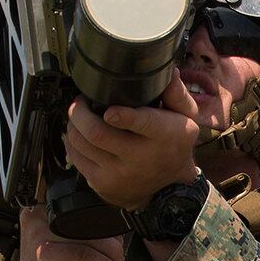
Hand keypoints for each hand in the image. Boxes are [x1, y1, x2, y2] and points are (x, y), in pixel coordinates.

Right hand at [8, 203, 124, 260]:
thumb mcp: (72, 245)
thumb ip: (88, 231)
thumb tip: (118, 228)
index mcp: (44, 210)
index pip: (85, 208)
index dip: (106, 226)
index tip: (114, 242)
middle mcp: (38, 218)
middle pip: (90, 222)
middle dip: (112, 244)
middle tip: (116, 260)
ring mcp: (40, 236)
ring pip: (90, 238)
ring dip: (110, 256)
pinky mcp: (45, 255)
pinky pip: (83, 255)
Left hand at [63, 75, 201, 208]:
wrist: (169, 187)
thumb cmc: (174, 144)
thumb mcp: (186, 118)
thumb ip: (177, 94)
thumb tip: (170, 73)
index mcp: (164, 135)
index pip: (143, 124)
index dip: (123, 116)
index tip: (110, 111)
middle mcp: (141, 158)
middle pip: (97, 132)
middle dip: (79, 112)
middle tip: (80, 101)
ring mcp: (119, 174)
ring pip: (81, 143)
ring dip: (74, 124)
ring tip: (79, 116)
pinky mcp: (103, 184)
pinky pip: (76, 158)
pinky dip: (72, 142)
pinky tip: (80, 135)